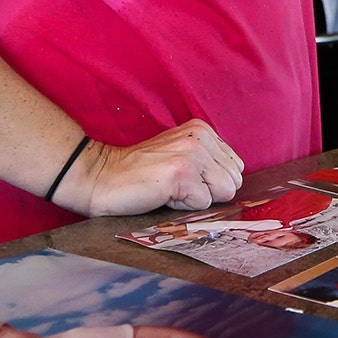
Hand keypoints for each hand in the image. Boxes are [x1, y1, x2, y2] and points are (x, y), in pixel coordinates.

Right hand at [65, 119, 244, 215]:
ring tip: (169, 188)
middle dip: (207, 191)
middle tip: (175, 184)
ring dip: (196, 199)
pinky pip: (203, 204)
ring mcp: (192, 154)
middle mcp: (201, 137)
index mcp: (203, 130)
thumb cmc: (140, 173)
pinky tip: (161, 194)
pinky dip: (183, 206)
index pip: (236, 168)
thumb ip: (208, 163)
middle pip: (233, 182)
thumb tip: (235, 186)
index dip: (210, 182)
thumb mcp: (180, 155)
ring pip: (223, 193)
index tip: (182, 177)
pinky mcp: (181, 174)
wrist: (101, 177)